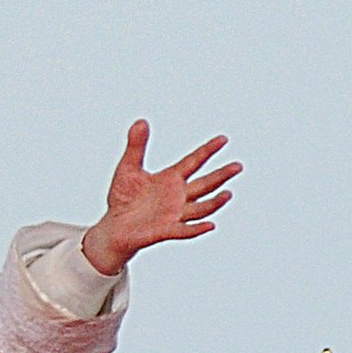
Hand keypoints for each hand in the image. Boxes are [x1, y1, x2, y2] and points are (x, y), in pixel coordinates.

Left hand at [80, 120, 241, 275]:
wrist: (113, 226)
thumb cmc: (122, 197)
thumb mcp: (128, 168)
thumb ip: (136, 146)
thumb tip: (140, 121)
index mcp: (171, 179)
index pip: (194, 161)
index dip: (208, 150)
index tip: (223, 138)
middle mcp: (177, 196)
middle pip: (205, 184)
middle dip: (221, 176)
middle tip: (238, 166)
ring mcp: (174, 214)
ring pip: (200, 208)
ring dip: (214, 202)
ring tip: (227, 193)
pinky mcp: (165, 231)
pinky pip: (184, 230)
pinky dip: (196, 229)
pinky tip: (209, 225)